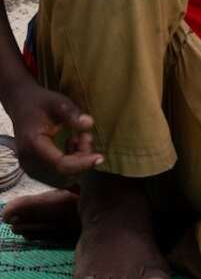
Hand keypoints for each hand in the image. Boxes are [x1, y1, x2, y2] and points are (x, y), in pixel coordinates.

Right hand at [4, 73, 100, 187]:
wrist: (22, 105)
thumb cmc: (41, 103)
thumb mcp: (58, 102)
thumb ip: (72, 113)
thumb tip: (89, 124)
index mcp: (33, 145)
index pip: (60, 165)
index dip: (82, 164)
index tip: (100, 156)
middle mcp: (28, 160)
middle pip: (62, 173)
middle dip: (81, 159)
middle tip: (87, 136)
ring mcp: (30, 166)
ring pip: (62, 176)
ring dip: (78, 161)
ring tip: (81, 138)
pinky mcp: (35, 167)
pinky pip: (58, 173)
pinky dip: (71, 162)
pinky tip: (73, 144)